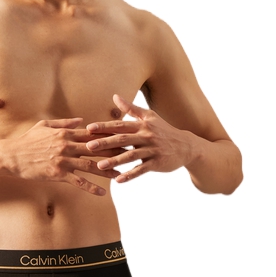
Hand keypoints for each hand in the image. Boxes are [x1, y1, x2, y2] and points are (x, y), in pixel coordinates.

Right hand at [4, 118, 122, 195]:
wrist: (11, 156)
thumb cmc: (27, 140)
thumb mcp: (44, 125)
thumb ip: (64, 122)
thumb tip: (81, 120)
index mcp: (65, 133)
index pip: (92, 133)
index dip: (108, 135)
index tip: (122, 136)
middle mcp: (67, 145)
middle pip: (96, 149)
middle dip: (114, 151)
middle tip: (130, 154)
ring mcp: (63, 160)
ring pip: (90, 165)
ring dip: (107, 170)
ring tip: (122, 174)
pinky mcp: (58, 174)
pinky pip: (78, 181)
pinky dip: (91, 187)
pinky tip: (102, 193)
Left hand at [85, 95, 199, 182]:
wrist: (186, 146)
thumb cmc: (164, 130)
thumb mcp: (149, 117)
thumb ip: (131, 108)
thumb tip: (115, 96)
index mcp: (142, 125)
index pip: (120, 125)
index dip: (104, 126)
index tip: (88, 128)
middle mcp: (146, 136)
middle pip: (123, 139)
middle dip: (105, 142)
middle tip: (88, 146)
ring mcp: (152, 150)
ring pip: (131, 156)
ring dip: (115, 161)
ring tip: (99, 166)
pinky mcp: (157, 163)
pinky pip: (142, 170)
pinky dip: (130, 175)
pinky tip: (118, 180)